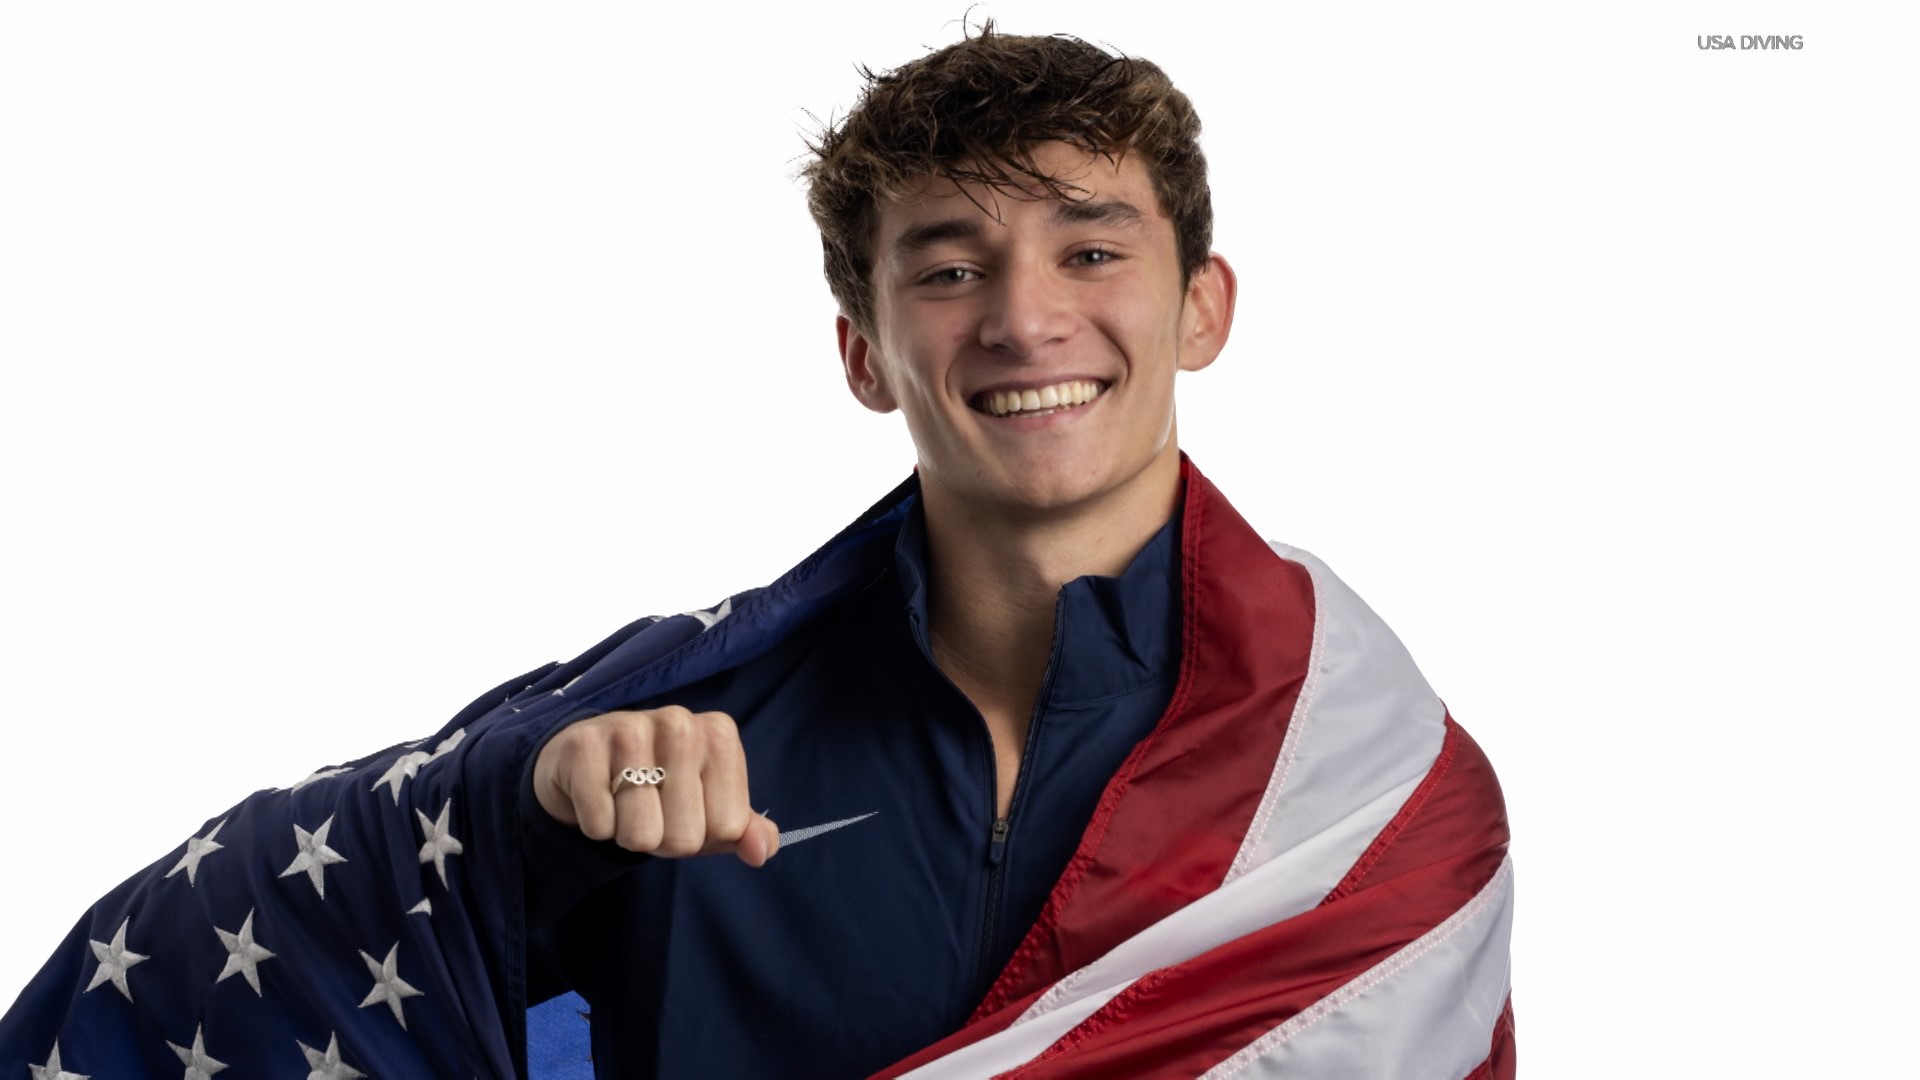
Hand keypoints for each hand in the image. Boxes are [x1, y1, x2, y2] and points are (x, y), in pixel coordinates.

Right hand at [533, 706, 779, 866]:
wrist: (586, 763)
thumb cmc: (660, 790)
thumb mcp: (710, 809)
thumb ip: (745, 831)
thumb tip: (762, 851)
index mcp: (720, 736)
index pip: (728, 827)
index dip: (702, 836)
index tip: (684, 811)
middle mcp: (681, 722)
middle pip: (685, 837)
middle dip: (664, 840)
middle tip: (649, 812)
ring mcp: (630, 727)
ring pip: (641, 834)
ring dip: (627, 835)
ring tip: (622, 805)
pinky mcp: (584, 744)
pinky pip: (599, 824)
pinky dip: (596, 826)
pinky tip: (596, 796)